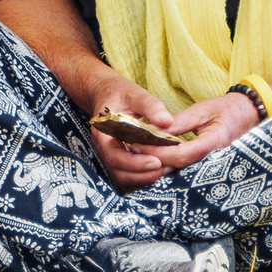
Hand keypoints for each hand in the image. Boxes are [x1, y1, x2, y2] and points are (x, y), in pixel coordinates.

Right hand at [84, 73, 179, 189]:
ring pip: (124, 178)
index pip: (115, 156)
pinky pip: (128, 176)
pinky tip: (160, 169)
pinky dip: (143, 177)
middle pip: (119, 172)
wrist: (106, 94)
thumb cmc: (120, 93)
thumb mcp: (135, 94)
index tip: (157, 162)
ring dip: (144, 178)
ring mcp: (110, 157)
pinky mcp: (118, 160)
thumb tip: (167, 121)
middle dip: (142, 174)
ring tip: (166, 169)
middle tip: (166, 168)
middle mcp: (104, 149)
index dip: (135, 163)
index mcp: (103, 134)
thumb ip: (151, 106)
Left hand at [144, 91, 266, 172]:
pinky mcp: (209, 165)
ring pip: (181, 170)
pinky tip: (155, 155)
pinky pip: (187, 168)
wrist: (251, 114)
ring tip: (138, 152)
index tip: (137, 144)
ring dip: (160, 163)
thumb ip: (180, 121)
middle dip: (154, 160)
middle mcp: (215, 160)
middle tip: (132, 150)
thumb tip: (155, 128)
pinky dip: (170, 163)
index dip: (158, 152)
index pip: (181, 154)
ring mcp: (213, 165)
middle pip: (178, 167)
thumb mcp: (203, 110)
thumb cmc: (228, 109)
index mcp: (215, 143)